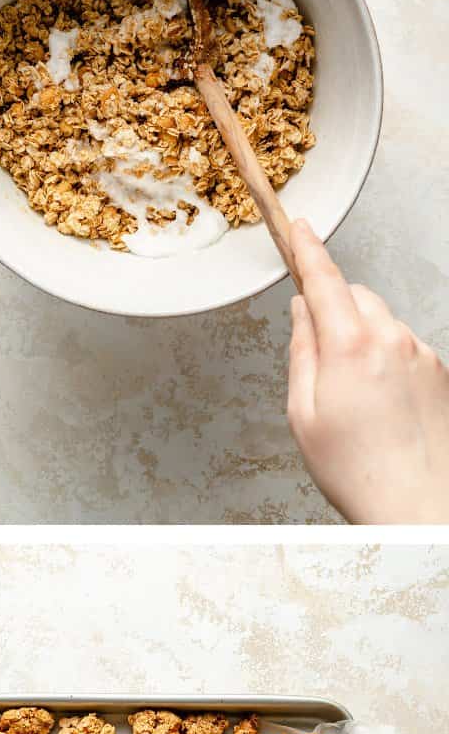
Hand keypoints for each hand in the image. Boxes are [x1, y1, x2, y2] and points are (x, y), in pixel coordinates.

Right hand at [287, 218, 448, 523]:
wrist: (416, 504)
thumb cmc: (356, 469)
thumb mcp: (303, 413)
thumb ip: (301, 352)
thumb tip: (302, 312)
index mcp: (350, 347)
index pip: (324, 279)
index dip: (308, 249)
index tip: (299, 228)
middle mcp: (392, 340)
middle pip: (356, 296)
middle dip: (333, 308)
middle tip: (317, 356)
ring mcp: (420, 353)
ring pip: (381, 321)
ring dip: (361, 338)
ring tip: (351, 398)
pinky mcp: (438, 370)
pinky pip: (403, 346)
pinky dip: (384, 359)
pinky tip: (377, 405)